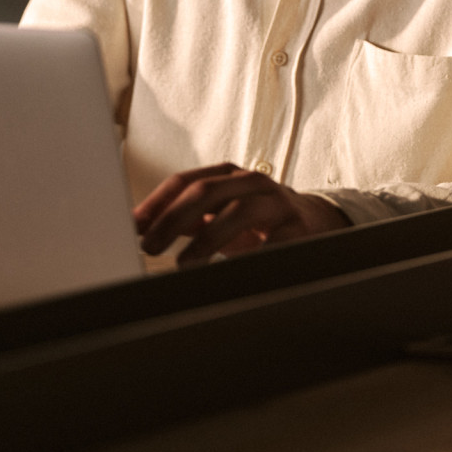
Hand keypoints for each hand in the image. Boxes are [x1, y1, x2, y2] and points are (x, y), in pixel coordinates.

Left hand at [134, 164, 348, 263]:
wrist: (317, 223)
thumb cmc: (258, 221)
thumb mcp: (222, 213)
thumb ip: (186, 220)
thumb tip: (139, 229)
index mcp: (229, 176)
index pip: (186, 180)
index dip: (157, 202)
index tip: (134, 225)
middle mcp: (252, 183)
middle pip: (207, 191)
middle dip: (173, 219)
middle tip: (149, 246)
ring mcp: (276, 204)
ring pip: (238, 212)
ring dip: (206, 240)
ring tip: (184, 265)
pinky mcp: (297, 228)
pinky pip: (271, 243)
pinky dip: (249, 258)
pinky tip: (230, 275)